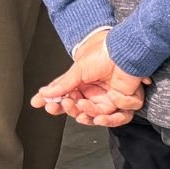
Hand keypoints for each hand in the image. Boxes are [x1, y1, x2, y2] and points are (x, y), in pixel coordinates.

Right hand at [32, 28, 149, 127]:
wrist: (123, 52)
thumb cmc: (102, 55)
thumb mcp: (78, 70)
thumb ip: (62, 84)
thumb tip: (44, 93)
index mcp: (82, 86)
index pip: (66, 100)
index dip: (56, 106)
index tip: (48, 106)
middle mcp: (95, 94)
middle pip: (80, 111)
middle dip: (71, 109)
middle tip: (65, 103)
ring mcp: (109, 98)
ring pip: (98, 116)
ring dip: (89, 113)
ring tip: (83, 104)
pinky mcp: (124, 100)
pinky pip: (121, 113)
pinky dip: (117, 107)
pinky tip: (114, 97)